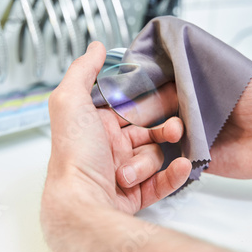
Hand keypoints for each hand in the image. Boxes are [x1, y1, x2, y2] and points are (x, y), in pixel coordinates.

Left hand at [42, 41, 190, 219]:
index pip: (128, 106)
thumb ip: (82, 71)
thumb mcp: (70, 101)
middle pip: (147, 130)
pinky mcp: (134, 193)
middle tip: (176, 126)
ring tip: (153, 159)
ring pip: (154, 155)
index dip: (149, 98)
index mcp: (96, 125)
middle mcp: (108, 147)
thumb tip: (95, 47)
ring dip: (156, 157)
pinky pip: (161, 181)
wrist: (79, 203)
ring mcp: (122, 170)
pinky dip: (173, 174)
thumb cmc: (74, 154)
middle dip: (165, 128)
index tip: (170, 92)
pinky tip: (180, 167)